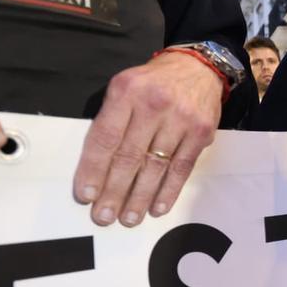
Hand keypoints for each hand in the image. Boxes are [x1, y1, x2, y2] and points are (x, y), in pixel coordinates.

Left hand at [73, 49, 223, 226]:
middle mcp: (153, 104)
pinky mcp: (201, 132)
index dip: (94, 168)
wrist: (198, 68)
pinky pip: (182, 167)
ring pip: (156, 166)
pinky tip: (157, 208)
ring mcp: (180, 119)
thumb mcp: (125, 87)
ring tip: (128, 219)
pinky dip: (169, 190)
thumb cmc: (153, 83)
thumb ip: (111, 119)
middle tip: (104, 216)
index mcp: (126, 91)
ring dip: (140, 197)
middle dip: (114, 190)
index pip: (105, 137)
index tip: (86, 195)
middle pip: (129, 156)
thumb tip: (96, 167)